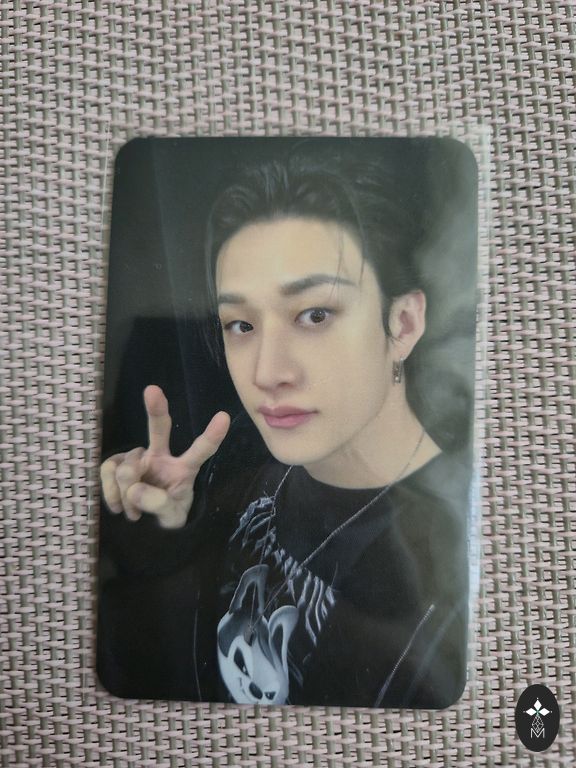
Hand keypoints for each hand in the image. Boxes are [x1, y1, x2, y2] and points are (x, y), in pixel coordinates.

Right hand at [100, 385, 229, 528]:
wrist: (144, 527)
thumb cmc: (166, 514)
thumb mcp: (171, 517)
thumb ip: (160, 505)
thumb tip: (134, 489)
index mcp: (184, 468)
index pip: (200, 451)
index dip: (211, 436)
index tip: (224, 417)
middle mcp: (162, 457)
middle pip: (159, 429)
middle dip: (156, 409)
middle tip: (152, 390)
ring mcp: (138, 458)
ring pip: (129, 466)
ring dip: (126, 493)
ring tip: (133, 512)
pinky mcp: (116, 464)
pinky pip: (109, 469)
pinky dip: (110, 490)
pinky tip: (117, 507)